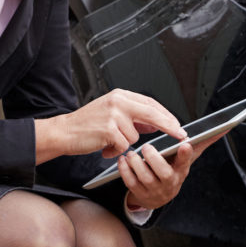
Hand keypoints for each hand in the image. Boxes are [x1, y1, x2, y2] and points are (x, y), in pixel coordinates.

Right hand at [35, 89, 186, 161]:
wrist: (64, 132)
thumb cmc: (87, 125)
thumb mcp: (112, 114)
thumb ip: (133, 117)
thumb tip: (155, 123)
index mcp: (120, 95)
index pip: (150, 103)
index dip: (166, 115)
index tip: (177, 125)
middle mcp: (118, 102)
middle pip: (151, 114)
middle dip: (168, 126)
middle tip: (180, 135)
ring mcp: (113, 115)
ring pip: (135, 136)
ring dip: (124, 144)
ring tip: (109, 141)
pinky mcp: (108, 130)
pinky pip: (123, 146)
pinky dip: (115, 151)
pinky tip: (104, 147)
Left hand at [119, 131, 227, 210]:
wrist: (158, 195)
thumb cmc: (173, 169)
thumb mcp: (187, 158)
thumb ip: (202, 143)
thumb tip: (223, 129)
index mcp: (181, 170)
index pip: (186, 162)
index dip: (185, 154)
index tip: (185, 144)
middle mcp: (170, 182)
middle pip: (162, 172)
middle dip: (153, 158)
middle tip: (147, 147)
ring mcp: (155, 190)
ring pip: (144, 177)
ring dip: (136, 163)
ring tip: (132, 153)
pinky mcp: (140, 193)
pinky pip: (130, 182)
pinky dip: (125, 170)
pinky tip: (124, 160)